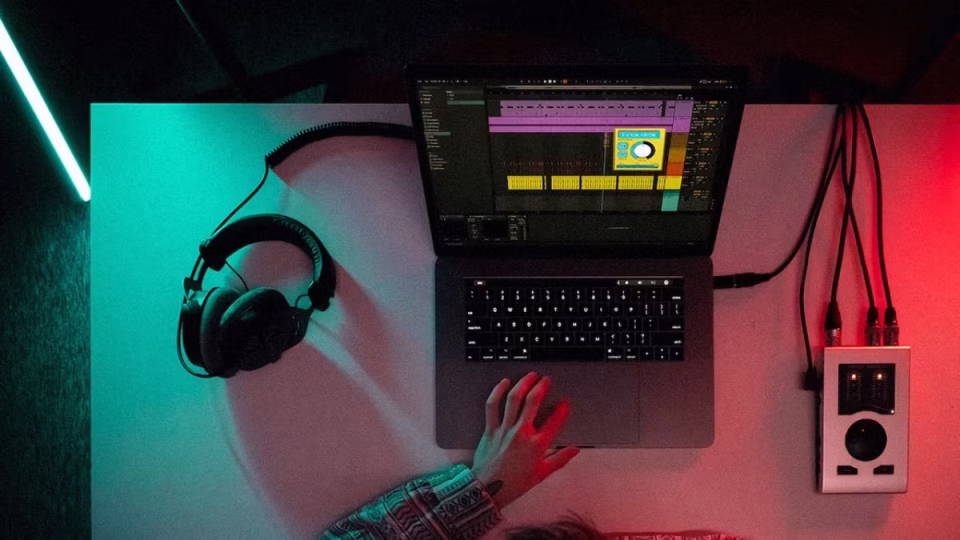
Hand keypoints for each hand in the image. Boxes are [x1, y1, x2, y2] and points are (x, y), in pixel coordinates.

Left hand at [470, 372, 579, 508]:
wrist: (489, 489)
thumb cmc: (515, 483)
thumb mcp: (542, 474)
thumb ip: (560, 459)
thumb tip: (574, 450)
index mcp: (536, 444)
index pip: (554, 421)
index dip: (562, 409)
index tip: (565, 402)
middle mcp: (521, 433)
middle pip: (533, 402)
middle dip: (541, 387)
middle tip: (546, 380)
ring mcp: (504, 429)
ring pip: (514, 399)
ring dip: (523, 384)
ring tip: (530, 376)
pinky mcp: (490, 429)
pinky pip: (492, 405)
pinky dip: (498, 392)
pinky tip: (504, 383)